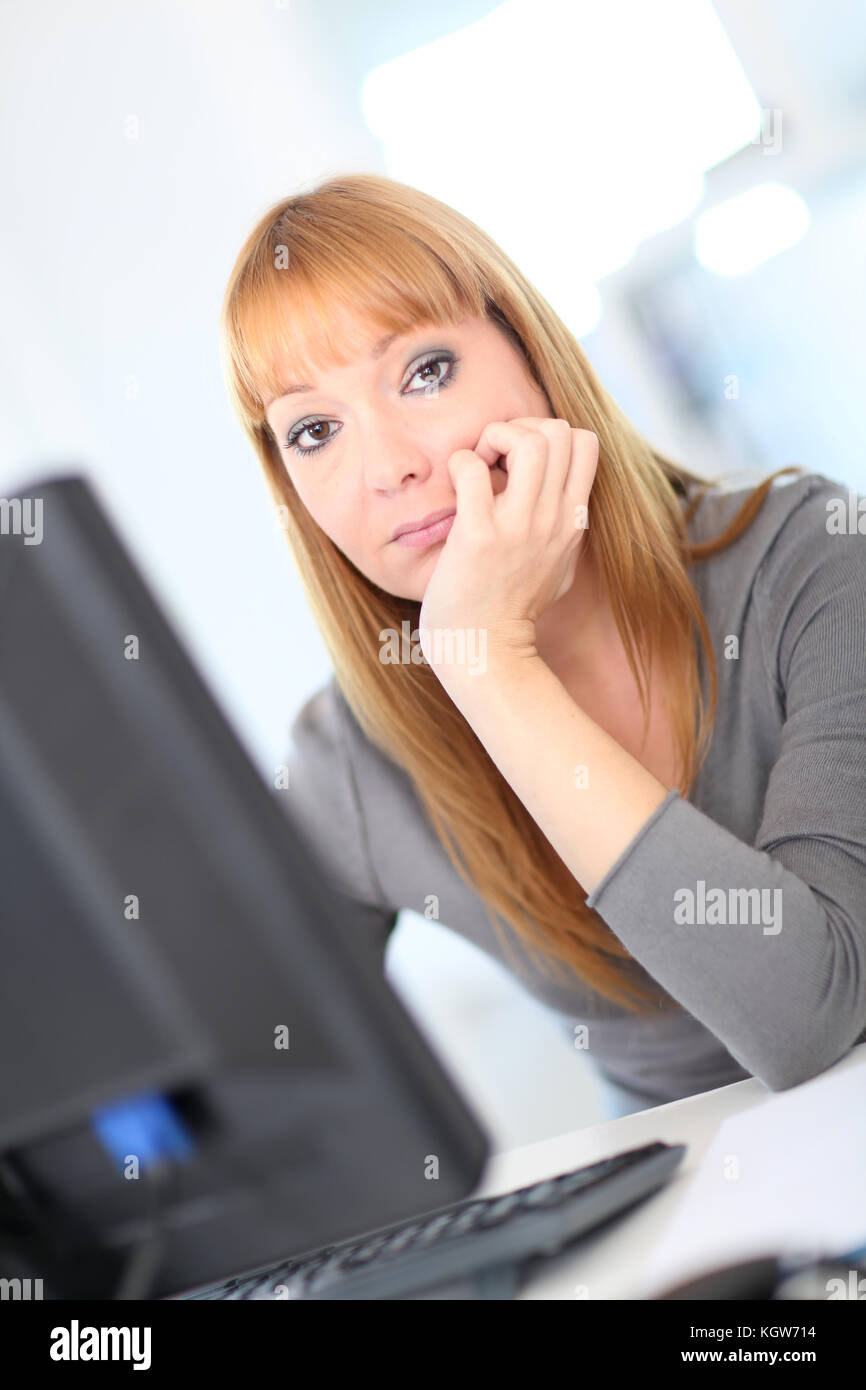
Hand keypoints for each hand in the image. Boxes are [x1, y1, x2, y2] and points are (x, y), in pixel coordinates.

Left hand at [418, 417, 597, 673]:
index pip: (586, 443)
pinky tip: (455, 486)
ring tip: (479, 467)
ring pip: (528, 439)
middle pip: (560, 431)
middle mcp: (554, 519)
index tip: (518, 462)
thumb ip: (564, 532)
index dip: (548, 434)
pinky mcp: (479, 534)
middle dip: (521, 428)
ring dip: (495, 438)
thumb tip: (568, 505)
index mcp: (573, 521)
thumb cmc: (512, 611)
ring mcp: (519, 526)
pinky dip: (460, 464)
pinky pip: (472, 469)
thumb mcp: (558, 566)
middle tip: (494, 458)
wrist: (486, 652)